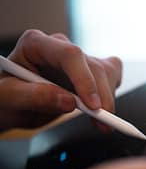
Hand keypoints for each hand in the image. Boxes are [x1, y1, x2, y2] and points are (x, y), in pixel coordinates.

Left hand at [0, 29, 121, 130]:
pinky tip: (101, 107)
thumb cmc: (7, 98)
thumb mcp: (8, 99)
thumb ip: (34, 97)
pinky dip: (112, 92)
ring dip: (108, 98)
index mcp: (37, 45)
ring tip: (100, 122)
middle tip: (103, 122)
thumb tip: (68, 101)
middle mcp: (60, 47)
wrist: (13, 104)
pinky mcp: (89, 70)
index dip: (85, 80)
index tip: (93, 106)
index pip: (70, 55)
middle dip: (102, 96)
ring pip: (106, 71)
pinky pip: (112, 73)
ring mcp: (77, 58)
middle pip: (93, 65)